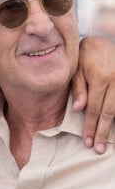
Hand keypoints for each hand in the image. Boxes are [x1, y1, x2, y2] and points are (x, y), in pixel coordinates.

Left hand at [72, 36, 114, 153]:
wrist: (102, 40)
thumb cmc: (85, 55)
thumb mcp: (77, 68)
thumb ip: (78, 88)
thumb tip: (78, 109)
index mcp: (100, 77)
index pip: (94, 108)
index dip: (91, 125)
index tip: (87, 140)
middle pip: (109, 112)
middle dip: (103, 131)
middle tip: (98, 148)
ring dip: (114, 127)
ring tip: (108, 142)